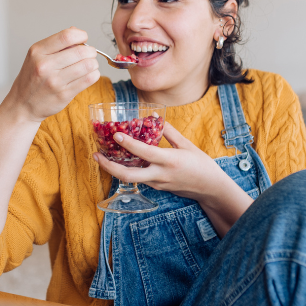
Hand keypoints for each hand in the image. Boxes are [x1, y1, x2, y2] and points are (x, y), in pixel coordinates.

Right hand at [6, 27, 100, 121]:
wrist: (22, 104)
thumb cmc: (31, 79)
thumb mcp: (36, 56)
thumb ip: (56, 44)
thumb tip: (77, 32)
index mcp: (38, 51)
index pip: (66, 36)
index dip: (81, 35)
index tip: (83, 38)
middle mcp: (45, 65)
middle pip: (80, 51)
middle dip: (90, 51)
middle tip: (89, 54)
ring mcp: (55, 81)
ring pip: (88, 65)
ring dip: (93, 63)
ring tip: (90, 65)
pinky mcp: (64, 94)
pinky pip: (88, 80)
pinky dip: (94, 74)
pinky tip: (89, 74)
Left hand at [93, 122, 241, 204]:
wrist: (210, 188)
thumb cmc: (201, 164)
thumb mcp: (187, 145)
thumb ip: (168, 131)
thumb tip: (153, 117)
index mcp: (170, 161)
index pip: (145, 153)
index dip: (129, 144)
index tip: (116, 134)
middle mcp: (160, 175)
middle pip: (128, 175)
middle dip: (109, 167)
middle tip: (96, 155)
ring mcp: (157, 184)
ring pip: (130, 179)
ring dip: (114, 169)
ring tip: (102, 156)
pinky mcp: (156, 188)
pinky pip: (138, 178)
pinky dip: (127, 169)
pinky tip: (120, 160)